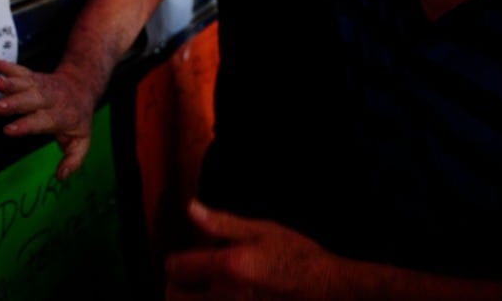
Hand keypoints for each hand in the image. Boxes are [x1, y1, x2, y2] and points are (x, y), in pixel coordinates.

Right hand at [0, 57, 98, 179]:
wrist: (82, 85)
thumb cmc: (77, 118)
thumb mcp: (81, 140)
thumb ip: (73, 159)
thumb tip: (61, 176)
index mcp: (62, 116)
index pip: (44, 121)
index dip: (27, 125)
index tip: (8, 130)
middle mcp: (51, 99)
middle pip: (34, 100)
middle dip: (16, 103)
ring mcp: (42, 86)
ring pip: (27, 83)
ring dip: (11, 82)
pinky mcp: (33, 77)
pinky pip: (21, 70)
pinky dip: (7, 67)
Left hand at [164, 200, 339, 300]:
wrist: (327, 289)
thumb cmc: (299, 259)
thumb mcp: (263, 231)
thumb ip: (222, 223)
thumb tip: (193, 210)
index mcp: (228, 266)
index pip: (177, 268)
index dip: (177, 261)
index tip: (183, 259)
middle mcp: (224, 297)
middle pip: (174, 297)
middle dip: (177, 285)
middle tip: (190, 278)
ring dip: (191, 300)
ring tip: (204, 291)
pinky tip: (222, 298)